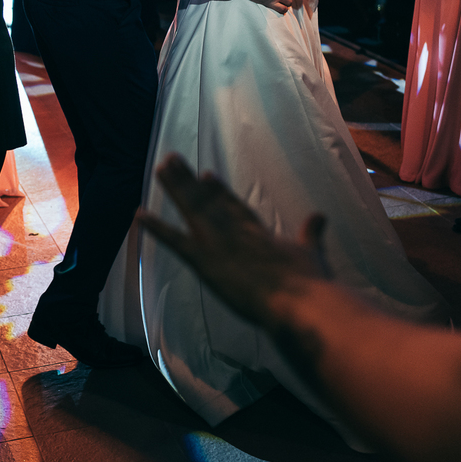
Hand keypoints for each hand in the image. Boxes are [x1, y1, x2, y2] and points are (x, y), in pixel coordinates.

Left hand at [138, 154, 329, 329]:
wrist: (297, 301)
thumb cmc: (309, 283)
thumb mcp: (312, 254)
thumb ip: (311, 233)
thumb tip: (321, 216)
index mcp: (258, 232)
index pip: (233, 207)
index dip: (218, 192)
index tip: (205, 175)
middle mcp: (234, 230)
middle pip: (207, 200)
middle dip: (189, 181)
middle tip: (171, 159)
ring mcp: (218, 242)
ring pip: (192, 209)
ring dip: (176, 188)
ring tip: (161, 167)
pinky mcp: (205, 260)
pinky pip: (175, 241)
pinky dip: (156, 228)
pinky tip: (139, 215)